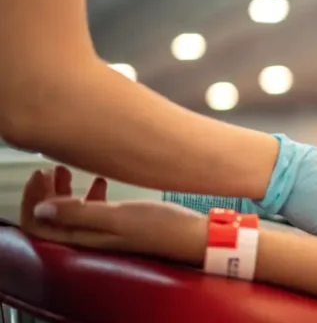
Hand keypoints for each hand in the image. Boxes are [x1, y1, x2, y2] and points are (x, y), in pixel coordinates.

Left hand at [21, 166, 206, 265]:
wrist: (192, 235)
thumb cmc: (159, 226)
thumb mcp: (115, 217)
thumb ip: (77, 214)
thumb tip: (40, 210)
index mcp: (83, 238)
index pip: (40, 225)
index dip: (33, 201)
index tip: (40, 176)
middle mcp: (90, 237)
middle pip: (52, 218)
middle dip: (45, 192)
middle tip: (50, 168)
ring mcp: (104, 230)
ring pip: (70, 212)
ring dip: (64, 191)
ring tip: (67, 169)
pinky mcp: (120, 223)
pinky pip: (92, 209)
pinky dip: (87, 194)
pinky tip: (99, 180)